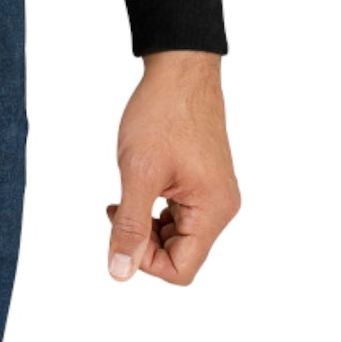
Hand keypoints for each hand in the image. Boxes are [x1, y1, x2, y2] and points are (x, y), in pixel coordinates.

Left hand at [104, 49, 239, 284]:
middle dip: (144, 238)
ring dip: (148, 223)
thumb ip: (130, 226)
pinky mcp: (206, 180)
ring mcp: (215, 193)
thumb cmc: (163, 113)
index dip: (145, 260)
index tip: (121, 227)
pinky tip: (141, 185)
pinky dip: (156, 208)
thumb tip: (120, 272)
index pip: (181, 270)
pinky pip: (181, 213)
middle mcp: (221, 207)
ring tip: (127, 194)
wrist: (180, 69)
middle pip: (180, 254)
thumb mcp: (139, 172)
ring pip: (178, 234)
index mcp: (212, 210)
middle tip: (119, 207)